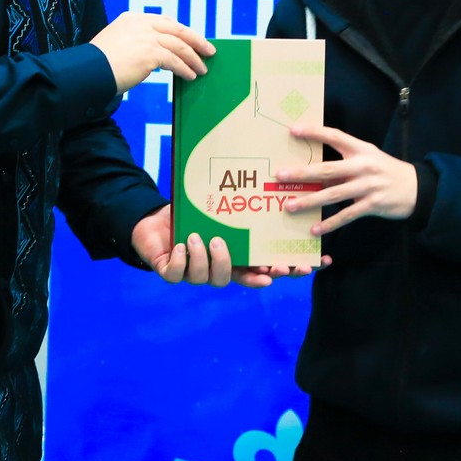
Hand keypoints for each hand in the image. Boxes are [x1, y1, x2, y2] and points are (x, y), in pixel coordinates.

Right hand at [91, 12, 214, 92]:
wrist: (87, 72)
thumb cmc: (97, 65)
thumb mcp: (115, 44)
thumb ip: (134, 43)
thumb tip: (155, 56)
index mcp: (132, 18)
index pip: (164, 21)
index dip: (181, 31)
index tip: (191, 39)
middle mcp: (141, 23)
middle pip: (177, 29)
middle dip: (196, 40)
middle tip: (209, 50)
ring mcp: (146, 37)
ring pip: (179, 45)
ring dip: (193, 58)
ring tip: (202, 69)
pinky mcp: (150, 53)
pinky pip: (175, 61)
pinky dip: (185, 68)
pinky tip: (190, 76)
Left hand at [130, 206, 303, 287]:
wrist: (153, 221)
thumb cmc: (189, 214)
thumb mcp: (216, 207)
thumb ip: (236, 204)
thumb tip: (265, 179)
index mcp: (234, 254)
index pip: (265, 267)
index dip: (286, 271)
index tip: (306, 265)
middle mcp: (218, 267)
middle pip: (244, 281)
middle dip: (256, 277)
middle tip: (266, 268)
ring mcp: (195, 272)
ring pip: (209, 278)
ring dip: (210, 259)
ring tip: (203, 238)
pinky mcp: (171, 272)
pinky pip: (178, 274)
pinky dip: (181, 261)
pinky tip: (182, 246)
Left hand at [276, 124, 417, 235]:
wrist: (417, 188)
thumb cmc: (385, 171)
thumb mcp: (368, 158)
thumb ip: (344, 162)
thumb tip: (313, 170)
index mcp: (361, 149)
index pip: (335, 136)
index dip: (314, 132)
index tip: (293, 130)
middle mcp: (363, 166)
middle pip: (327, 169)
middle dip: (302, 173)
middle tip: (280, 176)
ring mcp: (368, 186)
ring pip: (333, 194)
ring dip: (309, 201)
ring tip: (289, 205)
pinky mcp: (372, 205)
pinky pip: (346, 215)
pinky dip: (329, 223)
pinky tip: (314, 229)